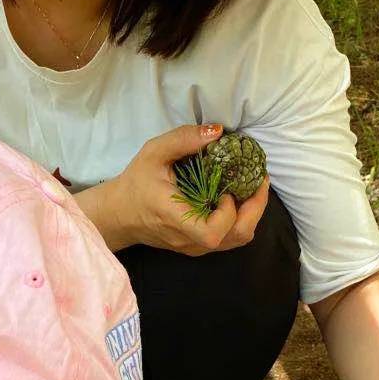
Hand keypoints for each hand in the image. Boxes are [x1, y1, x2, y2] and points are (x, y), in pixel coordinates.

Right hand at [97, 123, 269, 255]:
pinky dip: (241, 220)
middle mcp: (188, 239)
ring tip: (253, 188)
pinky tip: (239, 198)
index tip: (228, 190)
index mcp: (174, 218)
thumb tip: (218, 132)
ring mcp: (194, 247)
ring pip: (236, 240)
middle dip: (254, 210)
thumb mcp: (153, 152)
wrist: (120, 214)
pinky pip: (229, 239)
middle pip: (235, 238)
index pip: (211, 233)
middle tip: (258, 182)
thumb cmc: (136, 183)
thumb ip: (184, 139)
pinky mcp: (198, 247)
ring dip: (251, 214)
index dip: (229, 214)